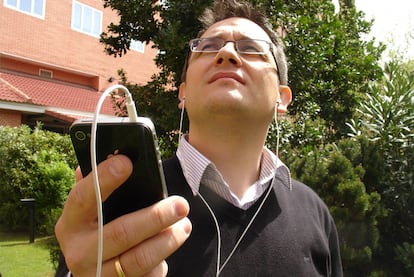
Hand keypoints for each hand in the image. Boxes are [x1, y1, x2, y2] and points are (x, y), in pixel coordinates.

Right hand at [55, 155, 191, 275]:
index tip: (127, 162)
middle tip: (180, 204)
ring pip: (139, 258)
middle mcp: (79, 251)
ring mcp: (98, 274)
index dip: (104, 179)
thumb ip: (98, 188)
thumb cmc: (97, 232)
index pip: (82, 198)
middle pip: (122, 232)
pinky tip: (171, 243)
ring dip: (168, 240)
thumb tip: (115, 155)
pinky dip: (163, 259)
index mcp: (71, 224)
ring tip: (184, 225)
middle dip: (156, 216)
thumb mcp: (91, 213)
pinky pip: (147, 275)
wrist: (94, 273)